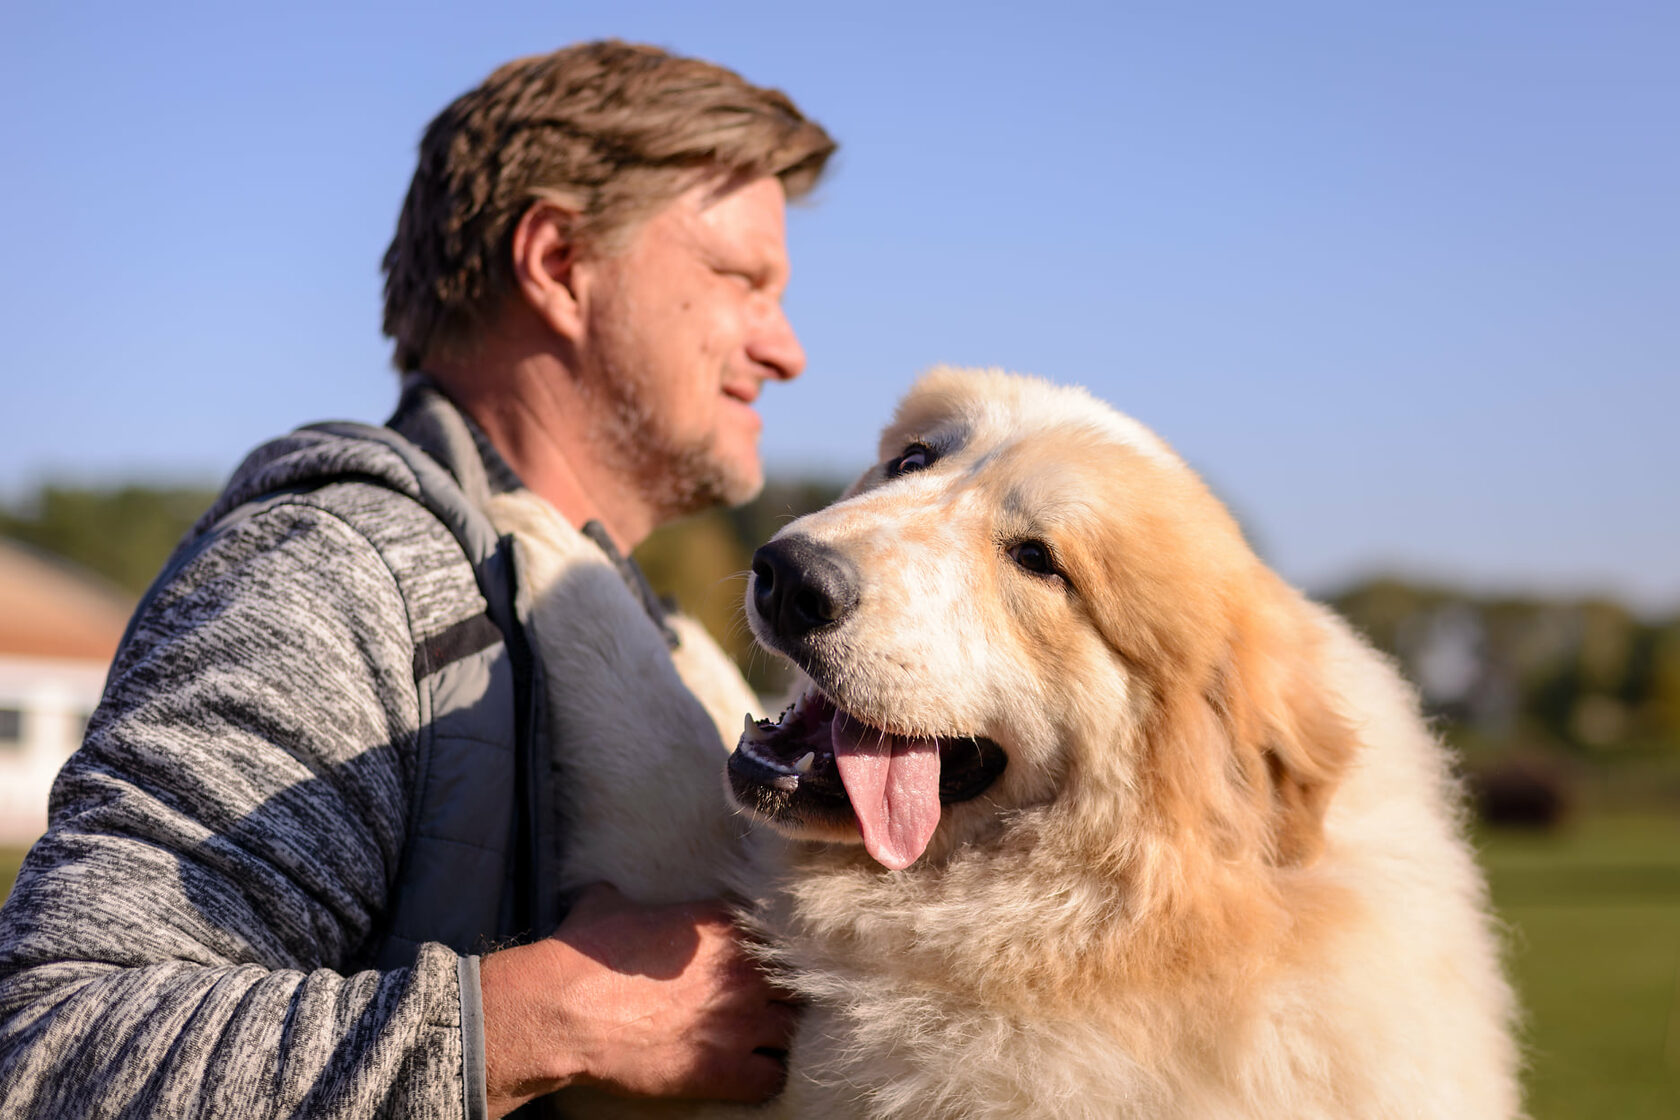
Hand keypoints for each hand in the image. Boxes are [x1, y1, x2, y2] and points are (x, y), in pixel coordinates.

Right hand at [480, 884, 794, 1116]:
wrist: (563, 1010)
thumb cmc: (584, 954)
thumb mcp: (606, 903)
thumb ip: (627, 895)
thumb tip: (612, 889)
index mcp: (722, 923)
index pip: (775, 931)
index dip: (768, 947)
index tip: (757, 958)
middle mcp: (742, 970)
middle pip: (795, 979)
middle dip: (783, 990)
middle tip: (762, 999)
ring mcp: (738, 1021)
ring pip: (792, 1028)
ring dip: (780, 1033)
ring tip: (763, 1037)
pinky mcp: (724, 1070)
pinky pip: (774, 1078)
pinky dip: (767, 1077)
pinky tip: (752, 1072)